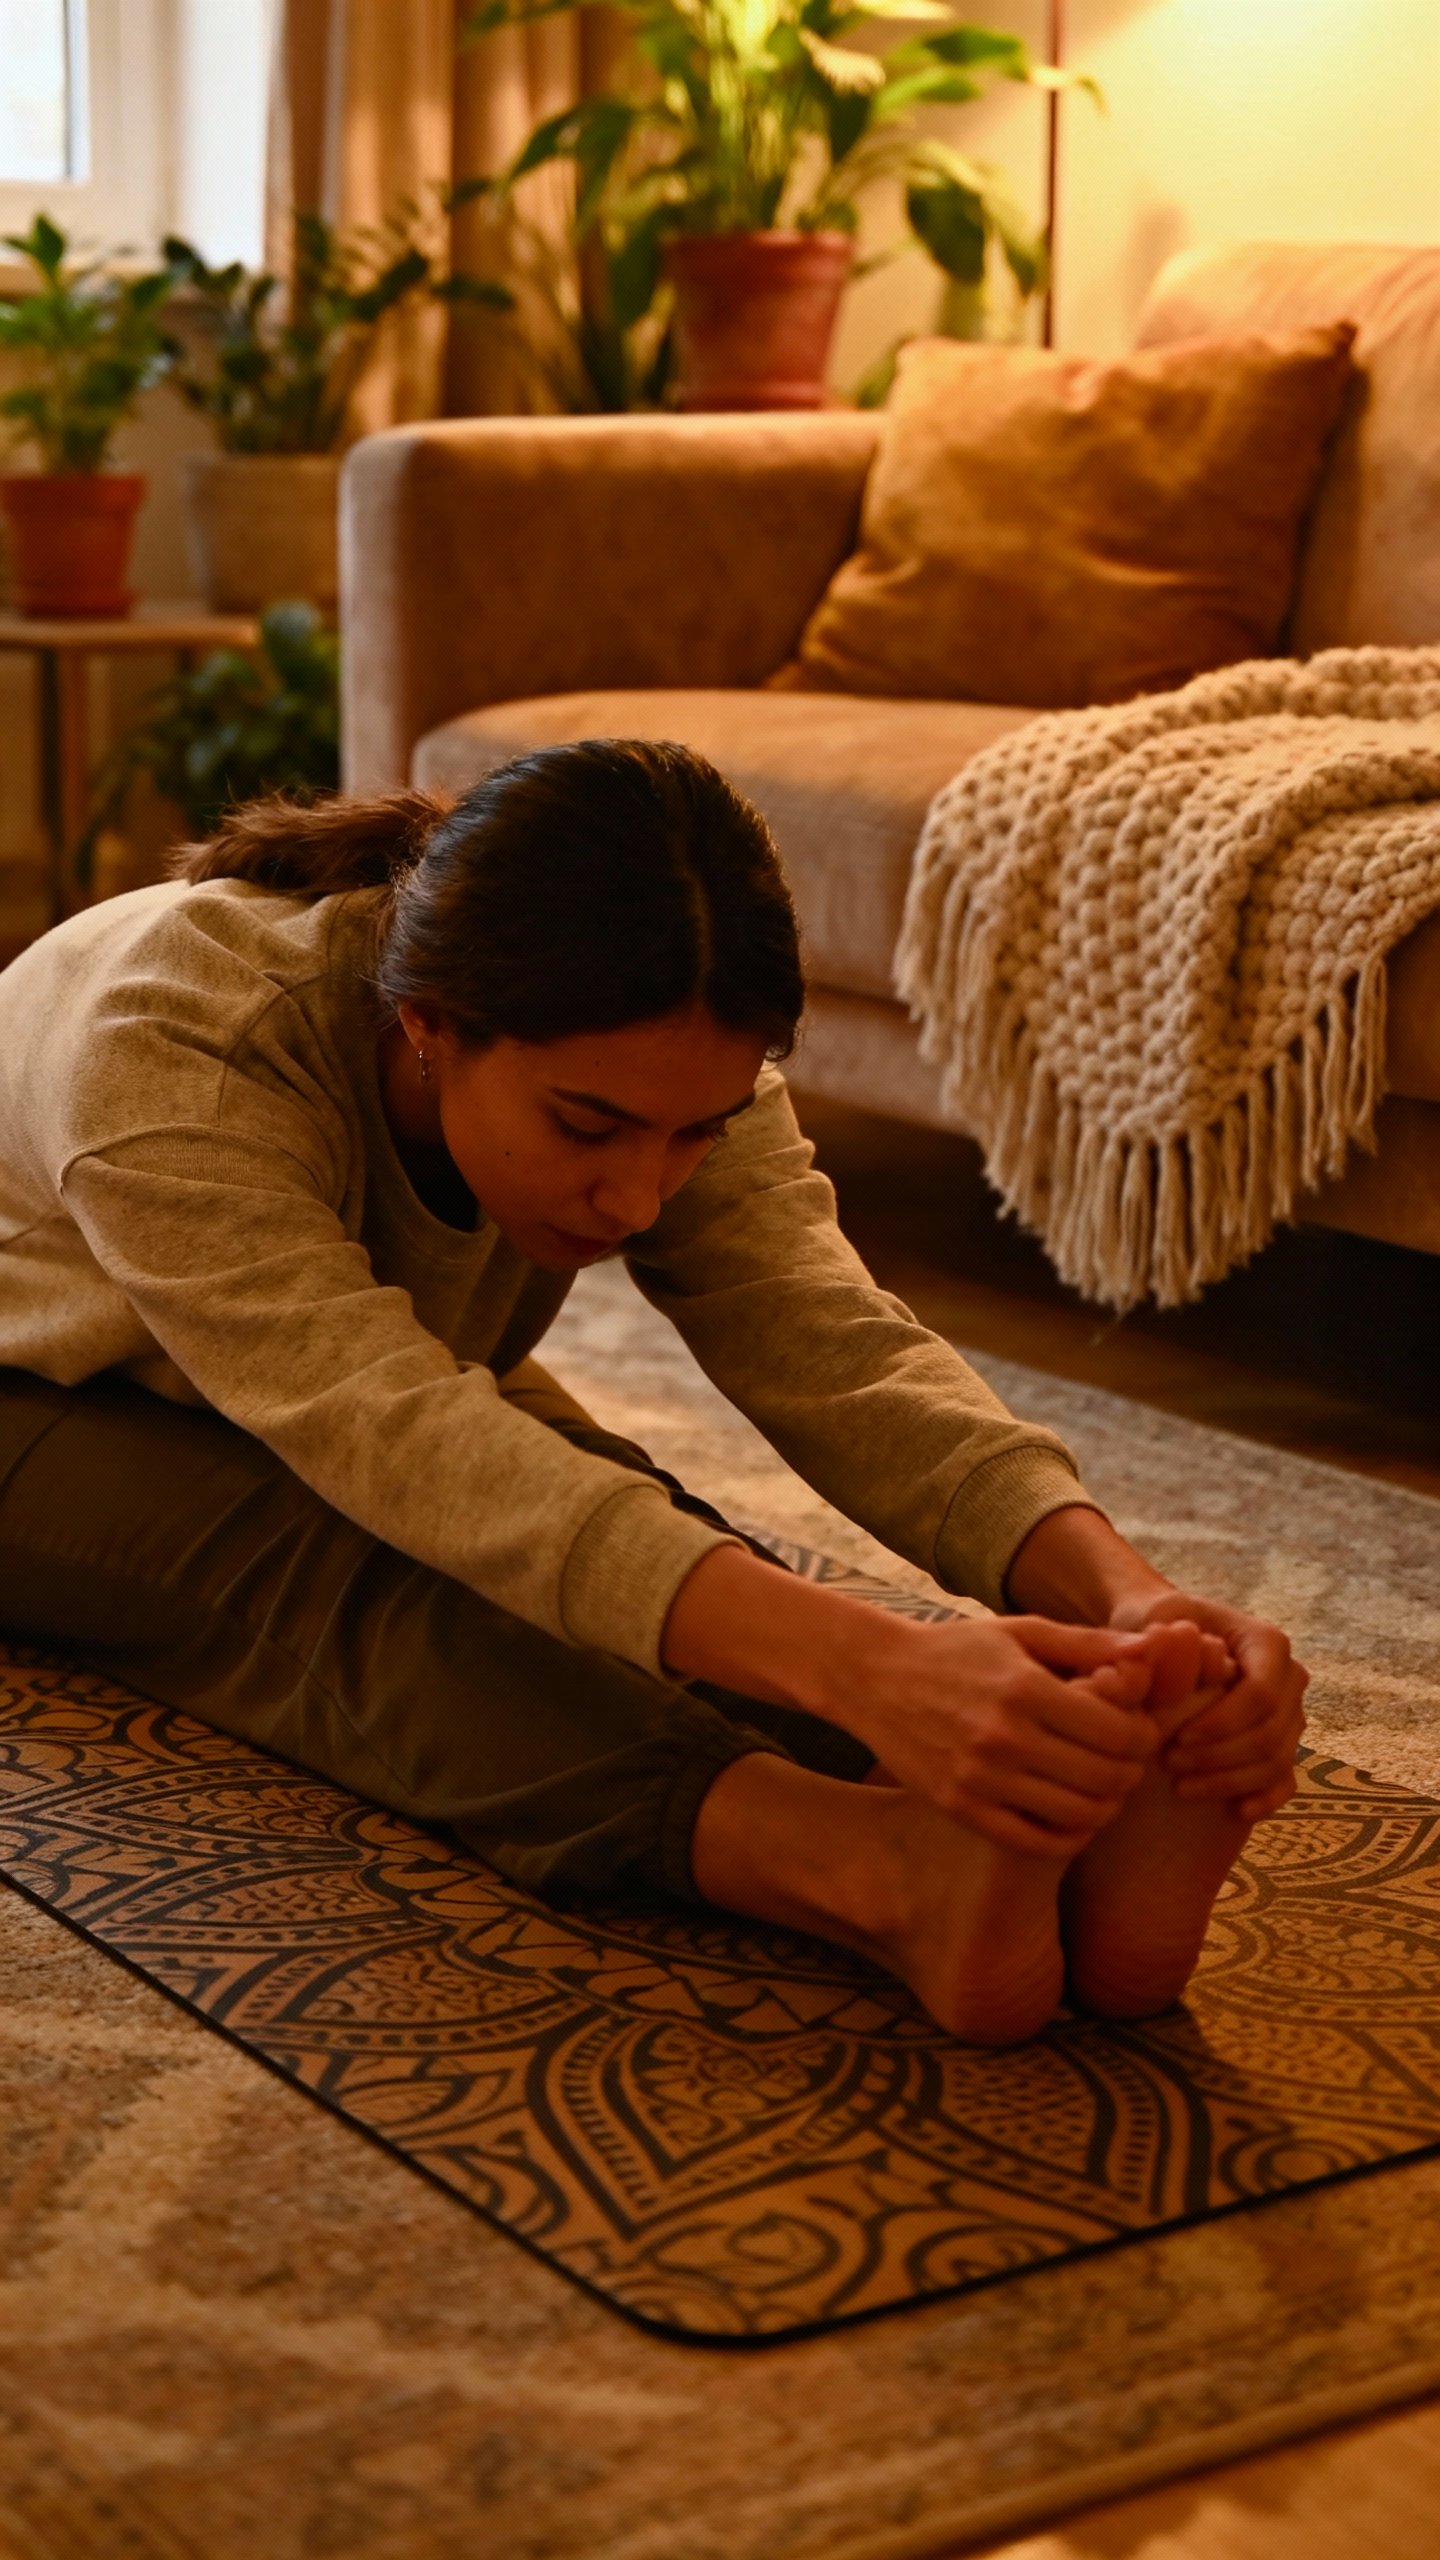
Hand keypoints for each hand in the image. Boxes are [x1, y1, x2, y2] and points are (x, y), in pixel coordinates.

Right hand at [839, 1612, 1165, 1859]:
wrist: (877, 1678)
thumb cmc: (958, 1650)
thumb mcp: (1022, 1633)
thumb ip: (1090, 1645)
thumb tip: (1154, 1652)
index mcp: (1025, 1688)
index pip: (1119, 1733)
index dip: (1144, 1737)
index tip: (1139, 1730)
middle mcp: (1004, 1737)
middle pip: (1106, 1778)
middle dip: (1131, 1772)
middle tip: (1126, 1762)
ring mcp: (980, 1778)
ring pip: (1078, 1815)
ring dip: (1106, 1807)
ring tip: (1102, 1788)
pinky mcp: (961, 1808)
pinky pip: (1035, 1843)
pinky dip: (1068, 1838)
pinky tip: (1072, 1817)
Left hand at [1111, 1587, 1307, 1821]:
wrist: (1168, 1639)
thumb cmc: (1160, 1626)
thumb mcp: (1153, 1618)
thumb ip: (1157, 1635)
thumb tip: (1163, 1647)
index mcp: (1267, 1643)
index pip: (1261, 1693)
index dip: (1223, 1723)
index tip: (1178, 1737)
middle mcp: (1289, 1678)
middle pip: (1271, 1732)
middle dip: (1220, 1756)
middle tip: (1170, 1764)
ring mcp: (1291, 1714)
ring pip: (1278, 1760)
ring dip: (1231, 1780)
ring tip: (1183, 1785)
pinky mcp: (1283, 1743)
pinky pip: (1287, 1779)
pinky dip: (1266, 1798)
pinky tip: (1236, 1810)